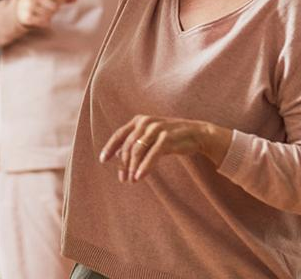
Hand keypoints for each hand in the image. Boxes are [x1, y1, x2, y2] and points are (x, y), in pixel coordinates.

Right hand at [14, 0, 76, 28]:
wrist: (19, 8)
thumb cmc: (40, 0)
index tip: (59, 1)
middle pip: (54, 6)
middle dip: (55, 10)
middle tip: (50, 10)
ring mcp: (28, 6)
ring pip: (49, 15)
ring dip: (49, 17)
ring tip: (45, 14)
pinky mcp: (26, 16)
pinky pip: (42, 22)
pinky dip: (45, 22)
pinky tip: (42, 20)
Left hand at [99, 114, 231, 182]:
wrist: (197, 133)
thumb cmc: (172, 137)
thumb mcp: (151, 138)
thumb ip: (137, 144)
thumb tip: (119, 158)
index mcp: (140, 120)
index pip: (119, 134)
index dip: (110, 147)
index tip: (103, 160)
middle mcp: (146, 122)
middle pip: (128, 145)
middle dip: (123, 164)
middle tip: (123, 179)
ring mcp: (157, 128)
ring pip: (138, 150)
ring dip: (133, 167)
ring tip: (131, 180)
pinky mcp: (167, 137)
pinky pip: (152, 154)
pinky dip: (145, 167)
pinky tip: (140, 177)